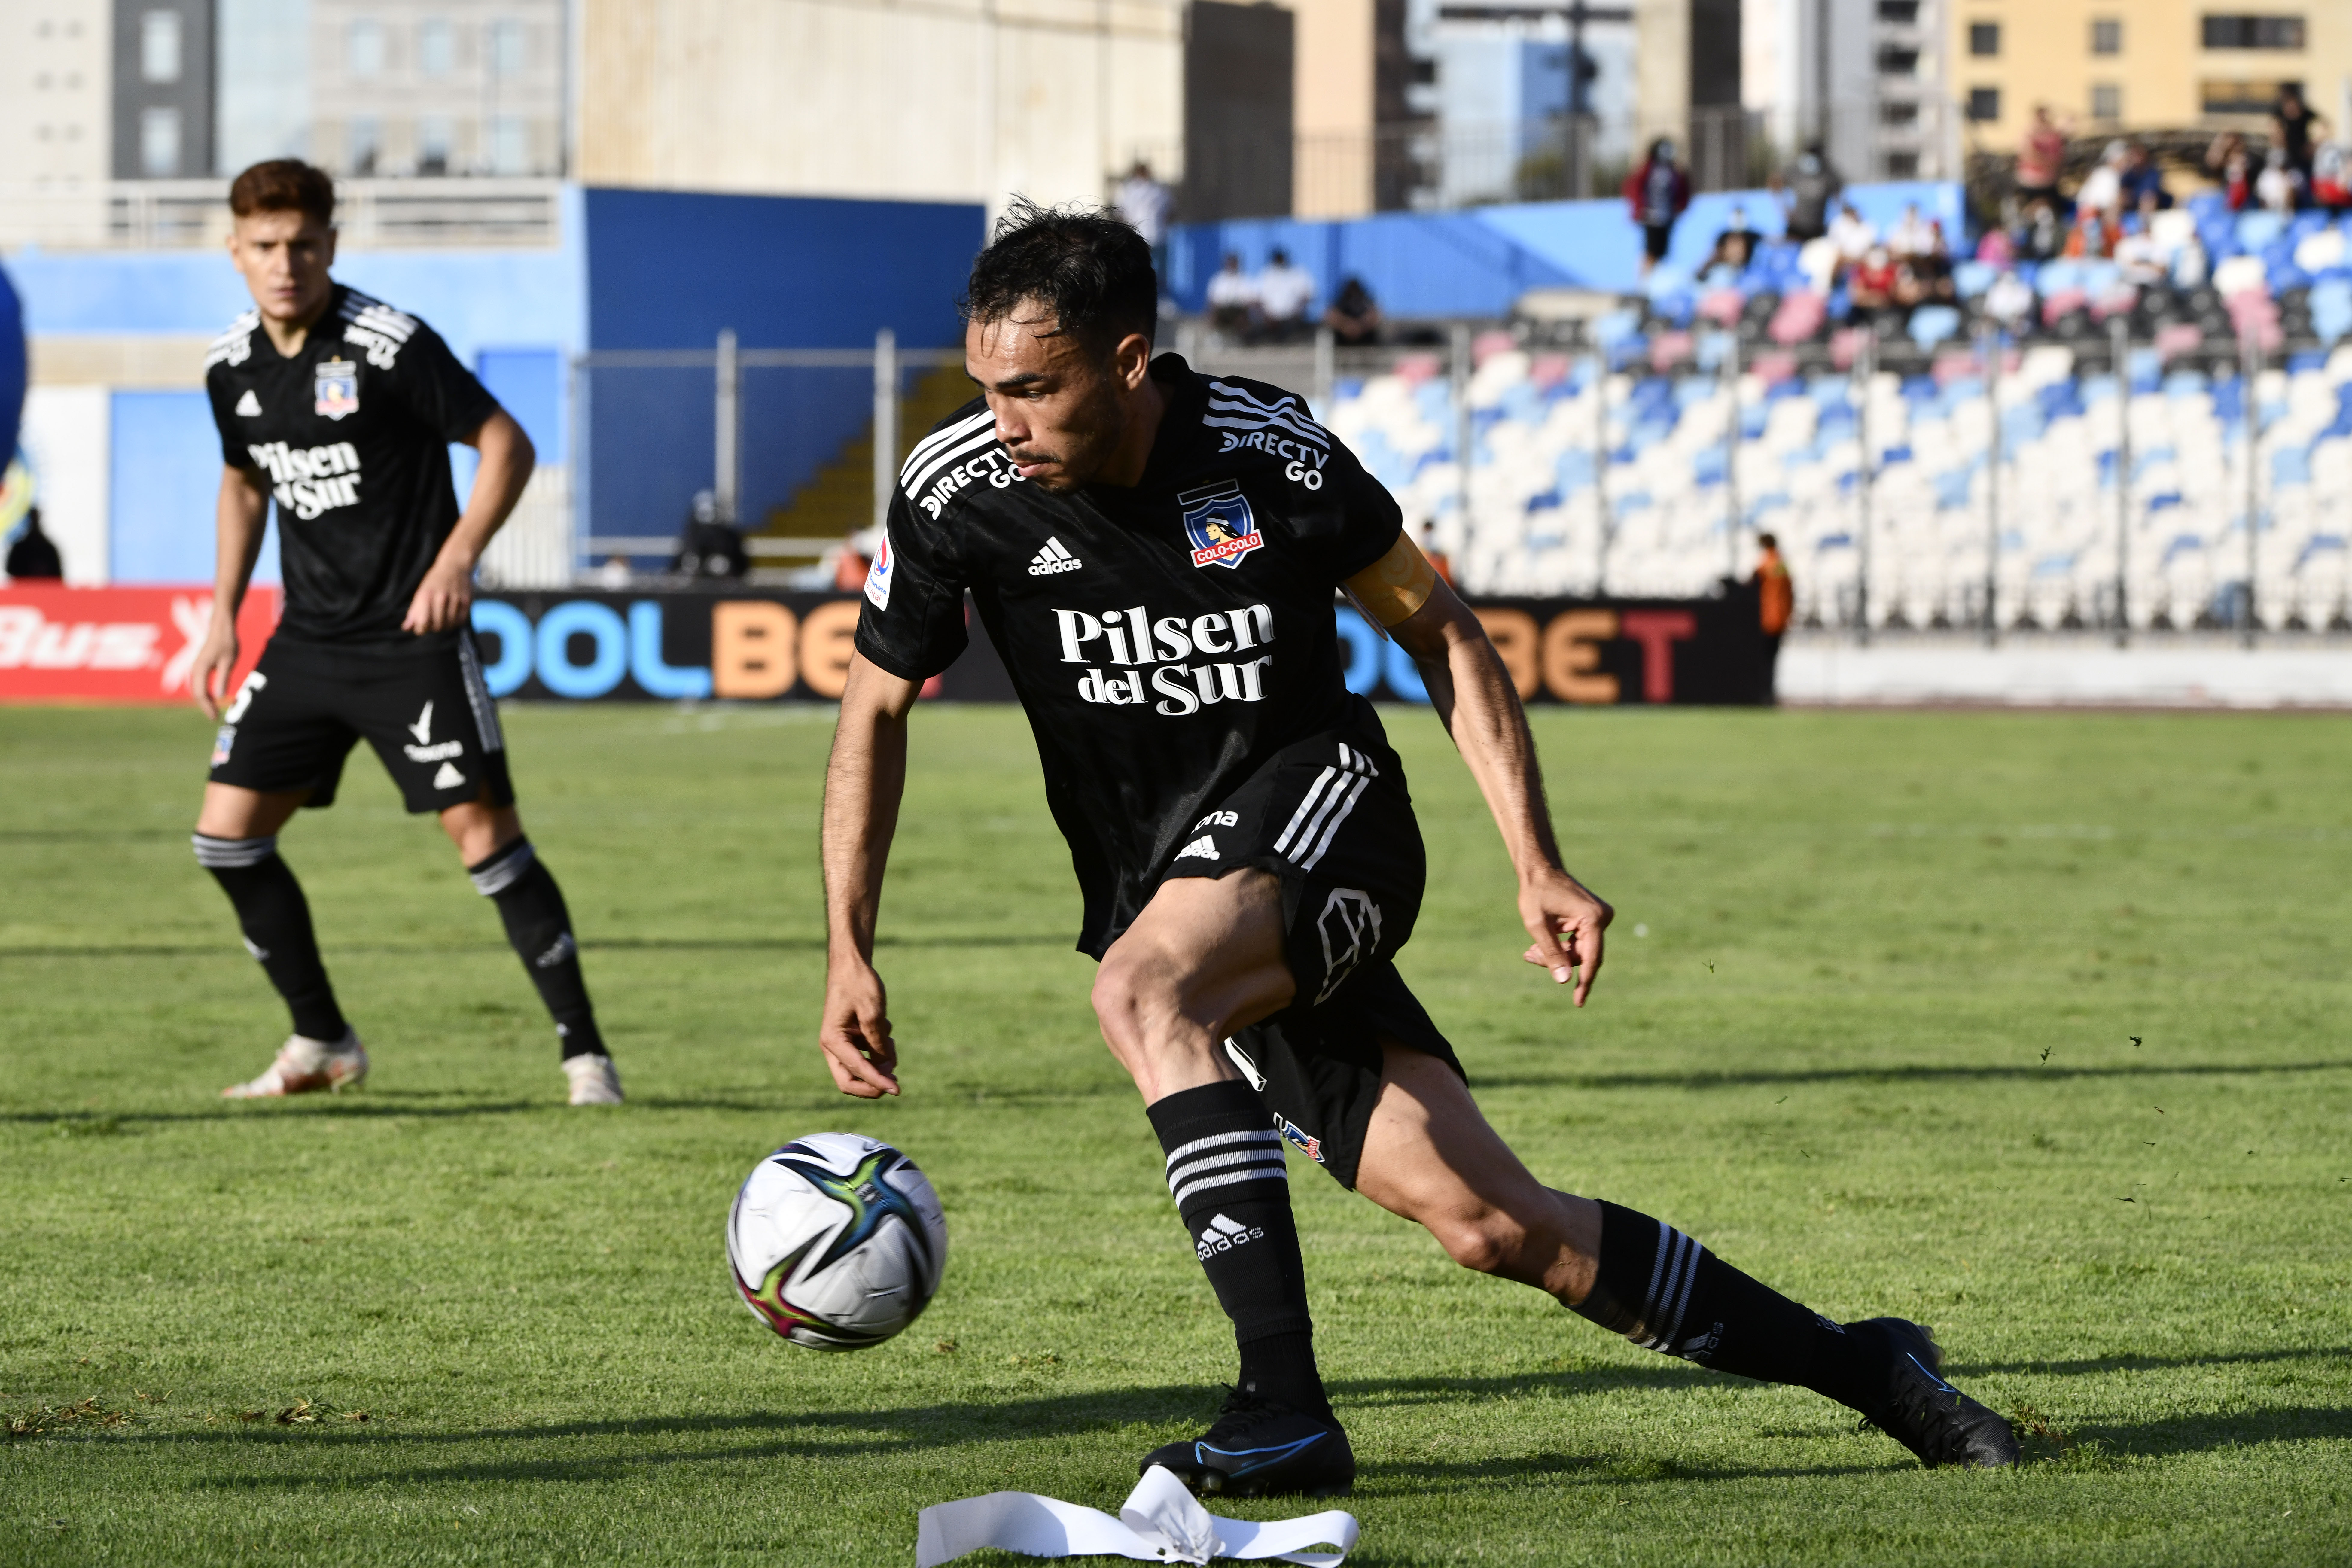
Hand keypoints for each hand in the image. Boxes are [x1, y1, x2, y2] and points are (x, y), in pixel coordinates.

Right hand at [192, 628, 239, 719]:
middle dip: (205, 706)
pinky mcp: (199, 667)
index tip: (214, 717)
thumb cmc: (227, 643)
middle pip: (196, 693)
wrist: (221, 628)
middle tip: (215, 718)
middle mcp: (194, 669)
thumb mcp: (229, 661)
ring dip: (204, 701)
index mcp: (200, 668)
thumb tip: (219, 697)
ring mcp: (195, 668)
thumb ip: (223, 678)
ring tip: (214, 712)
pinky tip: (212, 700)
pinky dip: (204, 693)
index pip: (200, 693)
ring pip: (196, 689)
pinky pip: (198, 684)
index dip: (206, 707)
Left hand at [402, 553, 475, 635]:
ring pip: (450, 624)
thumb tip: (406, 628)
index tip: (422, 627)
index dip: (421, 629)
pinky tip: (452, 617)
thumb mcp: (421, 592)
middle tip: (433, 622)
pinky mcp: (466, 600)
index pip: (423, 622)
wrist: (454, 565)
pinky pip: (461, 620)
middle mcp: (441, 597)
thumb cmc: (434, 581)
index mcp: (426, 595)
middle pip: (437, 626)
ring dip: (445, 626)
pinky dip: (455, 622)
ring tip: (443, 619)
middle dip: (434, 628)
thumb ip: (414, 611)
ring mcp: (455, 599)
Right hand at [818, 953, 900, 1096]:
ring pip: (861, 1068)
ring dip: (880, 1060)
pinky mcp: (850, 1039)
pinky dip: (879, 1047)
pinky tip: (885, 1027)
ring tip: (890, 1038)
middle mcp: (832, 1046)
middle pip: (849, 1081)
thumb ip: (878, 1044)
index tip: (898, 1090)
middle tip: (895, 1084)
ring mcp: (841, 1043)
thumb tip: (886, 1069)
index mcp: (832, 1040)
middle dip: (873, 1085)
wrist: (852, 964)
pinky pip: (866, 1054)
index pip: (857, 1070)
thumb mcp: (873, 1014)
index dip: (878, 1082)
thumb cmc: (859, 985)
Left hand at [1517, 865, 1611, 1006]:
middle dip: (1558, 962)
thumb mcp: (1537, 925)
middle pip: (1583, 955)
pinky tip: (1539, 945)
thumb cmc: (1535, 892)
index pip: (1590, 959)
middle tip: (1529, 956)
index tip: (1578, 1002)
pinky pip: (1579, 941)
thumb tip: (1563, 981)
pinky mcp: (1594, 918)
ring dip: (1556, 954)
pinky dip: (1561, 945)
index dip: (1584, 982)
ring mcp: (1600, 917)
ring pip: (1580, 950)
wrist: (1540, 869)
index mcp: (1593, 918)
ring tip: (1530, 951)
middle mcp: (1602, 918)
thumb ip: (1550, 953)